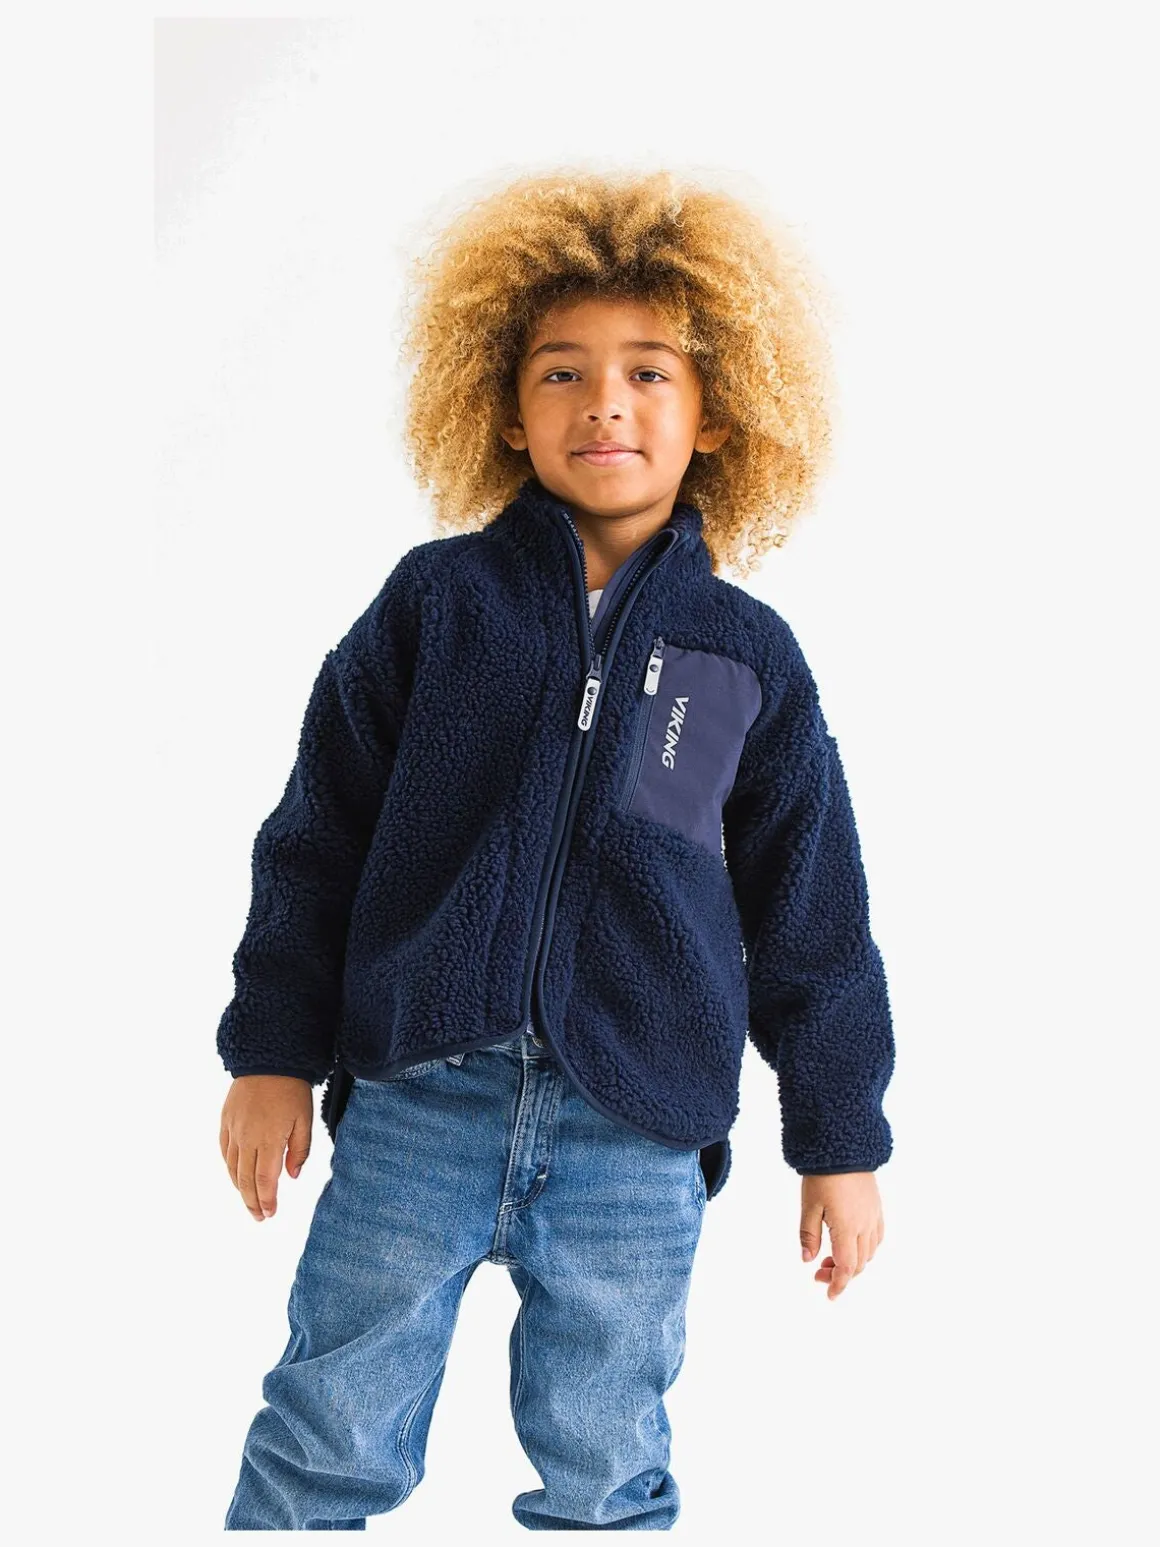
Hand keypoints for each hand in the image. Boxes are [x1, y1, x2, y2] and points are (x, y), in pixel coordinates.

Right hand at [220, 1075, 313, 1221]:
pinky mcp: (225, 1120)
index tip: (270, 1214)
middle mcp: (246, 1138)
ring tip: (248, 1201)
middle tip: (259, 1217)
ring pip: (232, 1167)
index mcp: (268, 1140)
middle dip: (252, 1201)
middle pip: (245, 1180)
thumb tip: (292, 1177)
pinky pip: (224, 1150)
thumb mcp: (304, 1119)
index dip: (266, 1200)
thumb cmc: (292, 1089)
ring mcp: (233, 1129)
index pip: (264, 1180)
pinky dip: (229, 1167)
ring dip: (239, 1188)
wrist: (268, 1059)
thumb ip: (299, 1150)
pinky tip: (235, 1174)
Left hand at [799, 1172, 883, 1298]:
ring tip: (831, 1258)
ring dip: (853, 1263)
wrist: (844, 1147)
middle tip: (818, 1273)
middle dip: (840, 1274)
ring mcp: (874, 1216)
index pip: (847, 1267)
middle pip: (859, 1264)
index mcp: (847, 1228)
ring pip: (870, 1253)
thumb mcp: (809, 1205)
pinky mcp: (877, 1207)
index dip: (838, 1284)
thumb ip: (809, 1235)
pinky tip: (852, 1244)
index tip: (829, 1294)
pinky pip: (877, 1237)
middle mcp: (865, 1225)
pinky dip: (866, 1249)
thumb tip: (807, 1261)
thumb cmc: (823, 1175)